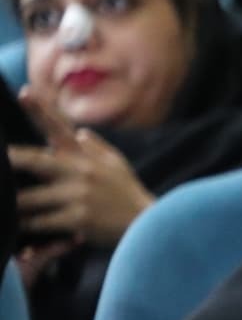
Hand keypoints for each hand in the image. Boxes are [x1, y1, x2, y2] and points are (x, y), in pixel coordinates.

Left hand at [9, 88, 150, 247]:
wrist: (149, 223)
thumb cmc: (128, 192)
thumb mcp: (117, 163)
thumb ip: (95, 146)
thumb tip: (78, 132)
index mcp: (85, 155)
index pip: (60, 127)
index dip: (40, 109)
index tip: (23, 92)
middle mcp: (80, 171)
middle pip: (34, 161)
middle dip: (11, 160)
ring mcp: (79, 195)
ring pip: (31, 198)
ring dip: (14, 202)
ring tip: (3, 204)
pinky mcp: (79, 219)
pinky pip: (43, 221)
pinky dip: (29, 225)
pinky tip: (18, 227)